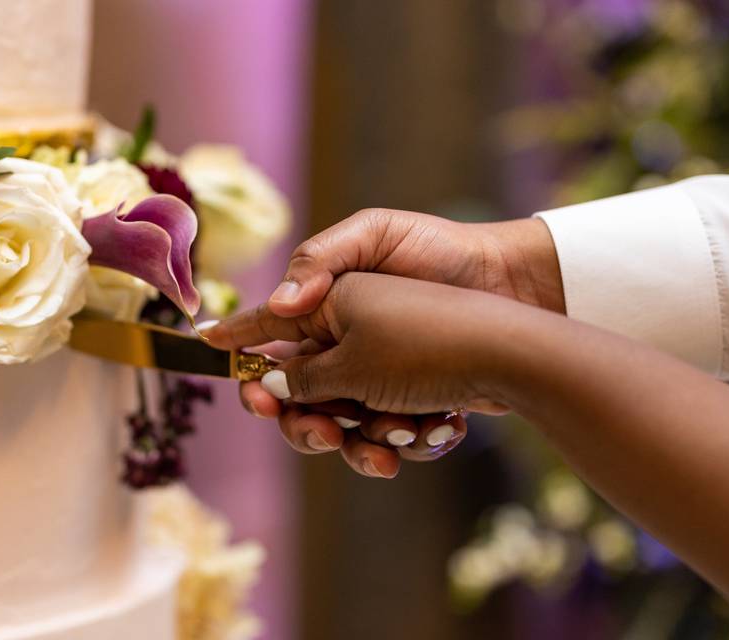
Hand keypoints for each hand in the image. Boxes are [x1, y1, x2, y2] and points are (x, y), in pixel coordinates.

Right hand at [228, 210, 560, 470]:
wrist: (520, 294)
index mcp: (328, 304)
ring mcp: (378, 377)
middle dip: (302, 422)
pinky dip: (404, 441)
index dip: (237, 343)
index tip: (208, 350)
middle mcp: (346, 344)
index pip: (268, 328)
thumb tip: (275, 305)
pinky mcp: (412, 400)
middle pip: (296, 398)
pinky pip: (386, 437)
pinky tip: (432, 430)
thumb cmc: (443, 260)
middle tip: (322, 433)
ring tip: (390, 443)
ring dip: (358, 443)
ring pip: (340, 427)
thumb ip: (318, 266)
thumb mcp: (374, 238)